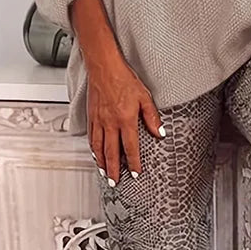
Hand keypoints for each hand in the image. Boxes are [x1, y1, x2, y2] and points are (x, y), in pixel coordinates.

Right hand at [86, 53, 163, 185]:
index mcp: (126, 120)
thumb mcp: (145, 97)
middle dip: (114, 170)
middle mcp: (110, 123)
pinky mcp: (91, 116)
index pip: (130, 147)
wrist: (104, 67)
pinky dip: (93, 149)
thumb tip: (159, 133)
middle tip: (115, 181)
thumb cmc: (124, 79)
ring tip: (104, 173)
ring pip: (99, 147)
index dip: (133, 163)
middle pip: (112, 152)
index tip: (134, 173)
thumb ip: (152, 117)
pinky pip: (91, 137)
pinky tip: (95, 153)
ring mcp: (99, 121)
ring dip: (102, 162)